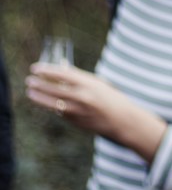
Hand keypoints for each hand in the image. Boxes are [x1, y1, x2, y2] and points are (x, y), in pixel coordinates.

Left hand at [26, 63, 166, 162]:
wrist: (124, 121)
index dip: (47, 70)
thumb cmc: (113, 99)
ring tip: (30, 92)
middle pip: (54, 88)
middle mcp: (82, 96)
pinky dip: (53, 106)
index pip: (63, 74)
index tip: (36, 68)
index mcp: (90, 83)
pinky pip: (59, 111)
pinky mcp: (75, 121)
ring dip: (39, 96)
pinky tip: (47, 103)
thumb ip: (82, 79)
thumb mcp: (100, 84)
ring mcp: (78, 110)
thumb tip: (62, 71)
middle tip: (29, 80)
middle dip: (39, 84)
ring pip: (52, 102)